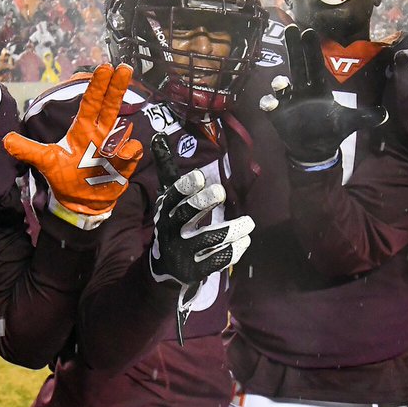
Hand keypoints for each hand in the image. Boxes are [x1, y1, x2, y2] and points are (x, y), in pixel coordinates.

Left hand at [4, 63, 143, 228]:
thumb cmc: (67, 177)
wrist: (83, 203)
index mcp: (83, 130)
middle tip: (124, 67)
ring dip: (121, 132)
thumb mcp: (46, 162)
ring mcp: (114, 148)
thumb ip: (28, 150)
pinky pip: (131, 152)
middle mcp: (100, 134)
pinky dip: (128, 152)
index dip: (97, 86)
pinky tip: (123, 155)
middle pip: (110, 106)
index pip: (91, 103)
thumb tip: (6, 140)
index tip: (105, 67)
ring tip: (114, 144)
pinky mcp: (124, 164)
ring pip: (123, 130)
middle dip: (117, 87)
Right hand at [148, 134, 252, 296]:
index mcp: (165, 211)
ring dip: (229, 230)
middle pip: (185, 215)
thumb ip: (167, 169)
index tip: (200, 175)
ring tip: (249, 222)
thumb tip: (159, 135)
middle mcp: (170, 231)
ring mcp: (181, 253)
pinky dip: (231, 251)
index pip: (172, 196)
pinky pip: (214, 261)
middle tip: (221, 191)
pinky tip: (245, 242)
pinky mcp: (194, 271)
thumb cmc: (173, 223)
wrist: (164, 270)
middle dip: (202, 202)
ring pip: (205, 239)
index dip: (184, 187)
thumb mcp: (168, 198)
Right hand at [259, 24, 386, 165]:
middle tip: (289, 27)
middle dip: (293, 47)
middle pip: (297, 65)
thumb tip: (385, 114)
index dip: (312, 49)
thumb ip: (366, 117)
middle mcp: (302, 90)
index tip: (308, 31)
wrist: (314, 147)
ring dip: (280, 82)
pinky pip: (270, 105)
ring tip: (281, 82)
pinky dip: (269, 103)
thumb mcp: (350, 122)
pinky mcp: (278, 114)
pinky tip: (270, 104)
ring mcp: (288, 101)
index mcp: (319, 88)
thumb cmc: (331, 128)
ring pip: (282, 85)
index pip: (315, 65)